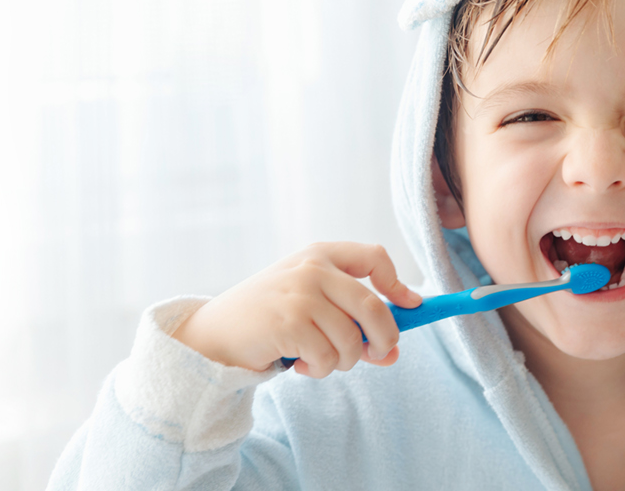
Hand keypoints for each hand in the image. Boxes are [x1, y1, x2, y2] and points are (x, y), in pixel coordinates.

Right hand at [171, 242, 422, 377]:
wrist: (213, 334)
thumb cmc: (268, 320)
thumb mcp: (310, 309)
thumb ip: (350, 324)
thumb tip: (392, 353)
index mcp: (319, 255)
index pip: (373, 256)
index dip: (397, 283)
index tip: (410, 305)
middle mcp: (312, 269)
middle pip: (373, 306)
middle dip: (385, 338)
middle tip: (377, 355)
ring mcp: (300, 294)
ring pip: (351, 341)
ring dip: (342, 362)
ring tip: (319, 361)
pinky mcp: (289, 323)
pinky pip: (328, 358)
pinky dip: (319, 370)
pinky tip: (300, 365)